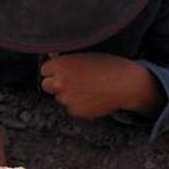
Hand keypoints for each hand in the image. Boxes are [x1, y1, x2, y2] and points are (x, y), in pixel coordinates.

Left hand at [40, 53, 164, 119]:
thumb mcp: (85, 57)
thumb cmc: (109, 67)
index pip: (44, 70)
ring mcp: (67, 98)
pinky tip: (92, 97)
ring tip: (87, 89)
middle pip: (46, 86)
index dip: (53, 71)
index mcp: (62, 65)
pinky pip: (71, 108)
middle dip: (56, 84)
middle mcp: (60, 82)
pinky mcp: (75, 111)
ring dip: (68, 95)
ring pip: (60, 98)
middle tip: (71, 82)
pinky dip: (79, 104)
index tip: (61, 72)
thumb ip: (67, 61)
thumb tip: (55, 62)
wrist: (125, 84)